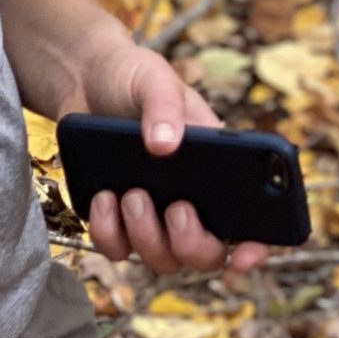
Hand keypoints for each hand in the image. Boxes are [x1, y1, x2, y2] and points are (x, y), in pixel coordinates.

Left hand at [74, 38, 269, 276]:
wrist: (84, 80)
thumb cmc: (133, 78)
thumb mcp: (155, 78)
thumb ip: (165, 105)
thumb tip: (165, 145)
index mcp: (219, 167)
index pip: (249, 220)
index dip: (254, 248)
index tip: (244, 256)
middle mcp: (192, 200)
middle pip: (206, 254)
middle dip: (192, 243)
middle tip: (176, 209)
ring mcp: (153, 216)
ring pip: (162, 259)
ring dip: (147, 236)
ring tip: (130, 193)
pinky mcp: (116, 221)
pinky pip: (118, 250)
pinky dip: (109, 233)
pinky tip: (103, 198)